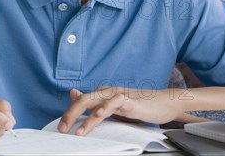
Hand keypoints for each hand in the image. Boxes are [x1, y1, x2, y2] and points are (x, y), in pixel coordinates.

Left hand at [58, 87, 179, 135]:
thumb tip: (74, 94)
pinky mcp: (128, 100)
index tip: (61, 127)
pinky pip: (114, 102)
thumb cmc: (138, 106)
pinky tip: (99, 114)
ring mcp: (116, 95)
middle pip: (83, 101)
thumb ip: (94, 103)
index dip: (69, 114)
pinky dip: (106, 107)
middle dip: (70, 115)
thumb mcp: (112, 106)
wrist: (163, 103)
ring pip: (95, 103)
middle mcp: (106, 92)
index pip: (80, 102)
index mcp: (101, 94)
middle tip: (62, 129)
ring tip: (77, 132)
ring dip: (85, 119)